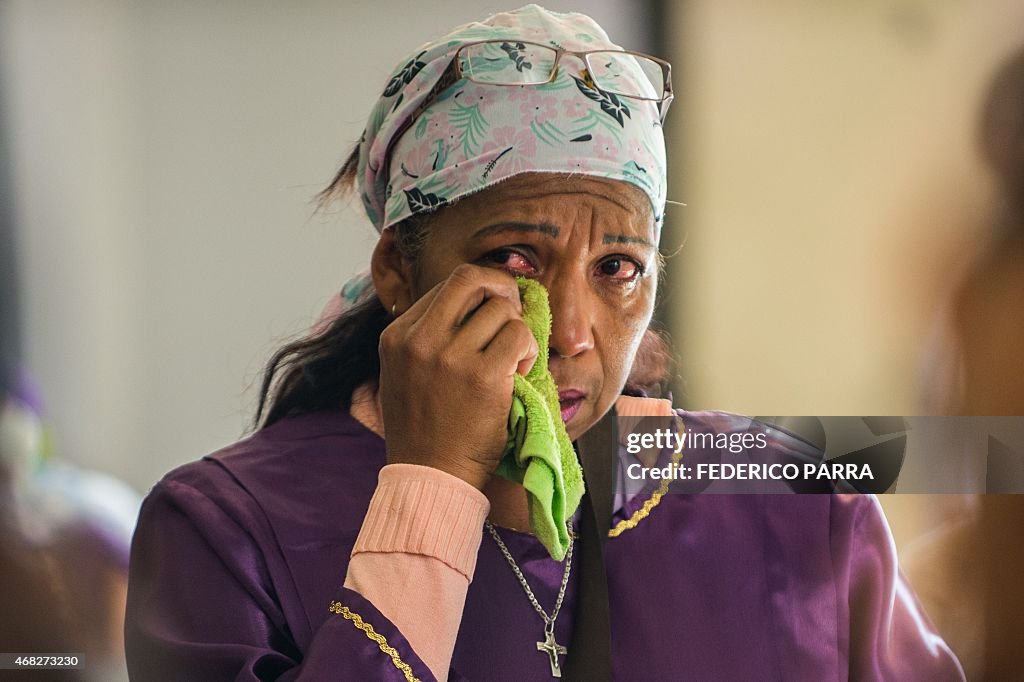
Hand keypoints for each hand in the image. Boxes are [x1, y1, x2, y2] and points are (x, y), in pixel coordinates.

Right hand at [378, 265, 538, 489]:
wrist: (429, 477)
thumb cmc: (424, 430)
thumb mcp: (405, 373)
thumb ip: (428, 337)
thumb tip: (476, 300)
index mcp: (397, 336)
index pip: (447, 285)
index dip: (479, 293)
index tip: (492, 314)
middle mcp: (419, 340)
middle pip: (471, 279)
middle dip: (502, 288)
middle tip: (514, 313)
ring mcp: (450, 357)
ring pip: (502, 309)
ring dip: (517, 331)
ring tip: (514, 360)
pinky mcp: (483, 377)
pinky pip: (520, 336)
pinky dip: (528, 351)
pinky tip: (521, 373)